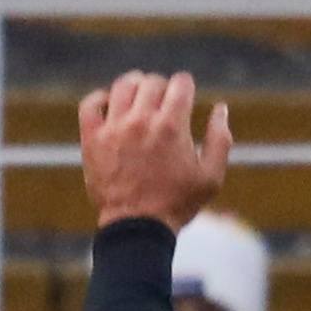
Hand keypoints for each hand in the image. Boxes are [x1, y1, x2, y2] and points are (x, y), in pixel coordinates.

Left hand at [77, 69, 232, 229]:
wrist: (137, 228)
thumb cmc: (177, 204)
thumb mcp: (211, 176)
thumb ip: (220, 139)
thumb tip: (220, 108)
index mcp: (172, 126)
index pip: (180, 83)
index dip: (185, 86)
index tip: (184, 94)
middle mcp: (142, 121)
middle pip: (152, 82)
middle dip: (162, 87)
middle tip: (163, 100)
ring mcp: (114, 129)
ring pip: (123, 86)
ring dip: (135, 85)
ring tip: (139, 96)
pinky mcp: (92, 140)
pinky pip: (90, 104)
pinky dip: (99, 98)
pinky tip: (110, 105)